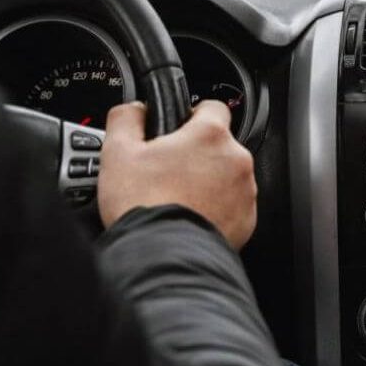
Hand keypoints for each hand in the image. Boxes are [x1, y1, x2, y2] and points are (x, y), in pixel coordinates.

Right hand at [98, 100, 258, 248]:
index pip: (212, 107)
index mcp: (210, 135)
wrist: (162, 258)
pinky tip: (191, 217)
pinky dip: (217, 209)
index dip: (192, 115)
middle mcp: (236, 159)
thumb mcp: (118, 152)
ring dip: (208, 182)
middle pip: (219, 146)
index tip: (179, 129)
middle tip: (168, 172)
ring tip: (178, 199)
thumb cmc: (143, 205)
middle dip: (197, 155)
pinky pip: (233, 206)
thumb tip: (134, 109)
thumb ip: (126, 119)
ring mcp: (245, 192)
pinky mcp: (247, 220)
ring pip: (227, 177)